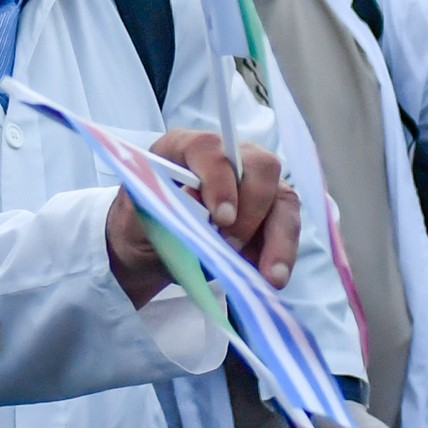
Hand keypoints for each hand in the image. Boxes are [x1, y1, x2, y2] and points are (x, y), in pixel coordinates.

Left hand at [104, 132, 297, 304]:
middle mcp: (228, 158)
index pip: (210, 149)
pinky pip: (287, 228)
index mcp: (184, 148)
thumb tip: (195, 201)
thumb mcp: (141, 221)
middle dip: (252, 210)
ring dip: (279, 240)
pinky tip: (269, 279)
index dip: (219, 179)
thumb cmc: (142, 227)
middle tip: (231, 247)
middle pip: (261, 167)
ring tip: (270, 278)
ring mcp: (253, 184)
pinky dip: (281, 255)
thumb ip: (165, 210)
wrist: (150, 250)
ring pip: (283, 200)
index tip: (221, 217)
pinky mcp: (269, 213)